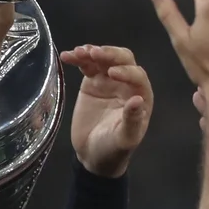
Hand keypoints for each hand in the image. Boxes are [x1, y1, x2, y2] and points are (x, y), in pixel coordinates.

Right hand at [61, 45, 153, 177]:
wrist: (92, 155)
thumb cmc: (113, 149)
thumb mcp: (124, 138)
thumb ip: (132, 120)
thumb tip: (138, 100)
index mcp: (141, 96)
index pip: (137, 75)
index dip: (126, 72)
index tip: (111, 73)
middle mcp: (127, 84)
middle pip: (122, 59)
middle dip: (109, 54)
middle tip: (93, 53)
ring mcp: (108, 81)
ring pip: (103, 59)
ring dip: (91, 52)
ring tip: (78, 53)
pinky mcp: (92, 82)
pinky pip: (86, 65)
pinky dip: (77, 59)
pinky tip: (67, 56)